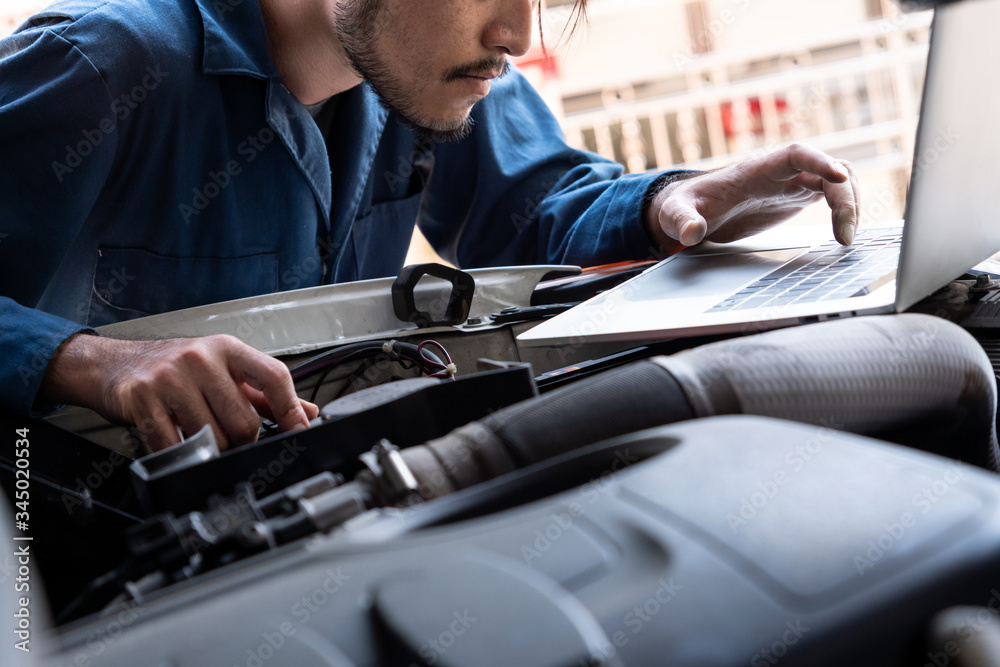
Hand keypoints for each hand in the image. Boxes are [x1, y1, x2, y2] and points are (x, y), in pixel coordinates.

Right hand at [39, 333, 318, 451]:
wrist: (113, 364)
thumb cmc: (173, 368)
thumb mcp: (222, 370)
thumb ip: (263, 392)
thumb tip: (306, 411)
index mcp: (226, 348)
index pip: (274, 376)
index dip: (291, 408)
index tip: (299, 429)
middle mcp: (200, 358)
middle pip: (244, 421)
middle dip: (243, 441)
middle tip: (233, 440)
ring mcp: (170, 378)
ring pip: (213, 437)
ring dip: (212, 448)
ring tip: (201, 435)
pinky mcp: (143, 399)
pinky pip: (175, 444)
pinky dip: (182, 453)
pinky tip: (179, 442)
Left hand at [645, 143, 859, 252]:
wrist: (693, 209)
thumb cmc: (686, 204)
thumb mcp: (675, 214)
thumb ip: (681, 220)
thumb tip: (689, 233)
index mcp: (756, 170)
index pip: (796, 155)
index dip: (820, 162)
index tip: (839, 177)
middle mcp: (780, 172)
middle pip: (828, 170)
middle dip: (845, 198)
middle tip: (844, 237)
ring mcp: (792, 183)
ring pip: (838, 182)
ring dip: (851, 205)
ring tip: (845, 240)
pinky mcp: (796, 197)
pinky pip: (833, 196)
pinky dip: (845, 212)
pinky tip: (842, 236)